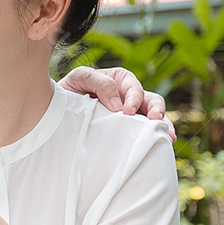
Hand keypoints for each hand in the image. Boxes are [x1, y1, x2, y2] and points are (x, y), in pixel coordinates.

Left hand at [58, 66, 174, 140]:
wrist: (56, 111)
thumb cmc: (68, 91)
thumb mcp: (80, 78)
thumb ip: (99, 82)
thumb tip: (118, 105)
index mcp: (118, 80)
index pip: (133, 86)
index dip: (133, 97)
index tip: (126, 111)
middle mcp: (128, 96)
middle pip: (151, 100)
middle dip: (157, 109)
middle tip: (156, 120)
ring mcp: (130, 114)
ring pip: (153, 117)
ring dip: (162, 124)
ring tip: (167, 136)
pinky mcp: (126, 130)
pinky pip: (144, 132)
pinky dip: (154, 137)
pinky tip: (162, 146)